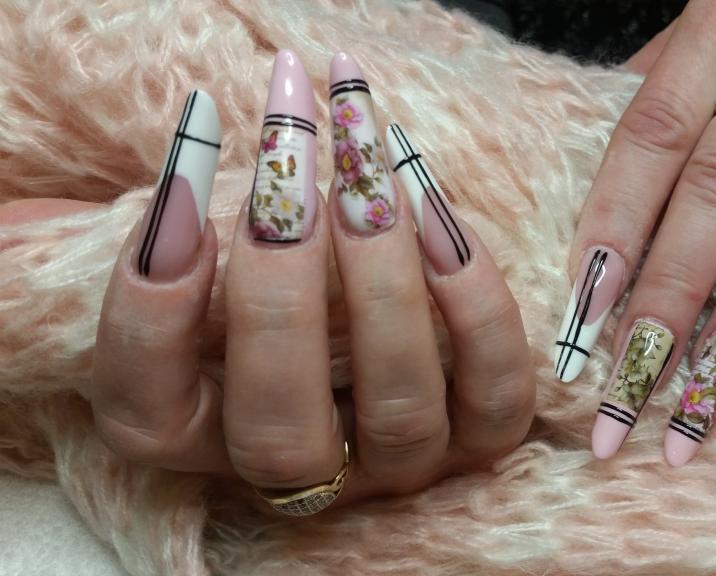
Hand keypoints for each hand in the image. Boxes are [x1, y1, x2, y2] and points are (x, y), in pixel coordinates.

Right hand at [88, 50, 532, 512]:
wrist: (349, 292)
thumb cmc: (251, 271)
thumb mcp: (192, 260)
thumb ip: (156, 236)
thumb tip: (168, 182)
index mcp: (190, 432)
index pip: (148, 399)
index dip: (153, 301)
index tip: (181, 184)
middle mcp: (293, 467)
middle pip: (279, 419)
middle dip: (282, 282)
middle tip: (287, 155)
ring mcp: (394, 462)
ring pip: (396, 406)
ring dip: (381, 281)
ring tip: (365, 173)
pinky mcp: (478, 435)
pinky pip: (493, 395)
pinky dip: (474, 307)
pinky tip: (438, 220)